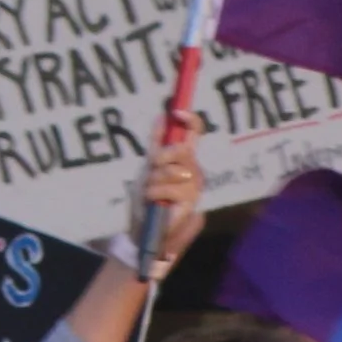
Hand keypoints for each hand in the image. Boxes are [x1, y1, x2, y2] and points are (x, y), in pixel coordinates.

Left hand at [130, 113, 207, 274]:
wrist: (147, 230)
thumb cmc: (148, 198)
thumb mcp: (149, 166)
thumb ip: (157, 142)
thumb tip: (161, 115)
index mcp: (185, 159)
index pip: (195, 134)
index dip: (190, 121)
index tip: (177, 112)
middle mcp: (194, 171)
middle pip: (182, 150)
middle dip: (162, 157)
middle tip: (151, 168)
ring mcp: (194, 187)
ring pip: (173, 170)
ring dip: (154, 180)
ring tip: (149, 193)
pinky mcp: (191, 204)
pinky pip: (170, 188)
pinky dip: (156, 193)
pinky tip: (154, 201)